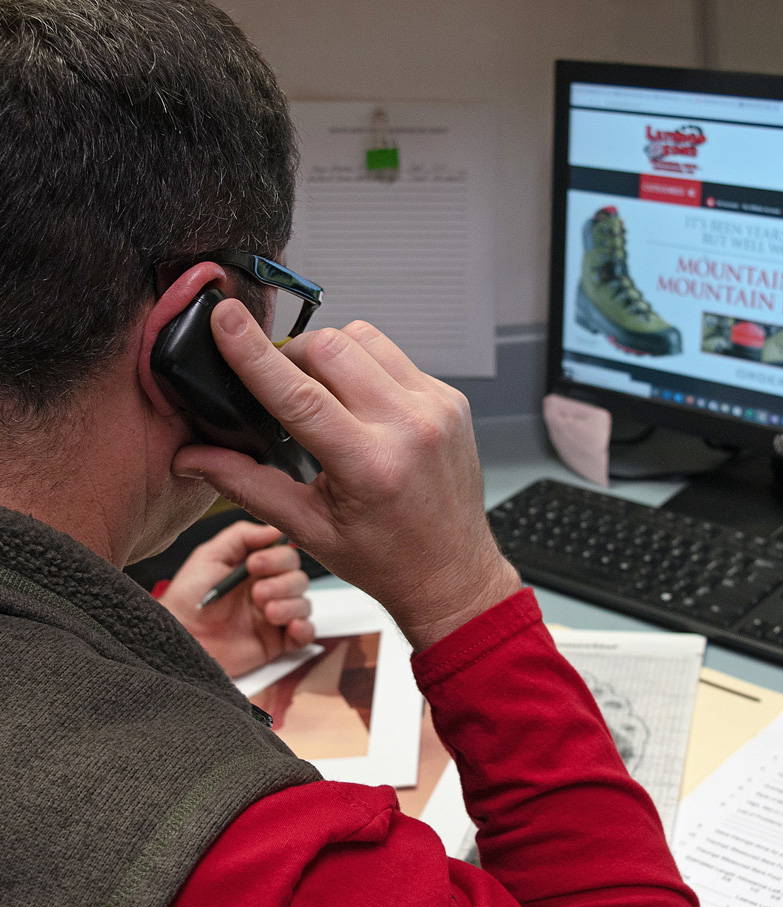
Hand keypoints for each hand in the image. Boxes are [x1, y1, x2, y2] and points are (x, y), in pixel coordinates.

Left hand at [158, 520, 314, 676]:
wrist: (181, 638)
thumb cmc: (188, 599)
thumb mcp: (209, 556)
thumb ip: (241, 536)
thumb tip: (274, 528)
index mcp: (255, 569)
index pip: (286, 555)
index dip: (277, 558)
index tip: (254, 565)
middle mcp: (268, 590)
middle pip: (299, 578)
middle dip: (282, 584)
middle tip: (257, 593)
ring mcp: (274, 616)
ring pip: (304, 603)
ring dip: (290, 605)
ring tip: (266, 613)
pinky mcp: (277, 642)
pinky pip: (306, 633)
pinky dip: (304, 629)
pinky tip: (290, 627)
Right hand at [172, 302, 519, 650]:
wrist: (452, 572)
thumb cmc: (387, 559)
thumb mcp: (309, 530)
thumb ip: (245, 485)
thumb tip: (191, 457)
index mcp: (371, 466)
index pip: (300, 394)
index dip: (255, 353)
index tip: (226, 318)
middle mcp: (411, 428)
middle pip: (332, 348)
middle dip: (294, 356)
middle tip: (283, 390)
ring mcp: (437, 409)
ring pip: (365, 338)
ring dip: (332, 356)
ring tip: (326, 398)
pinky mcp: (451, 400)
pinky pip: (395, 356)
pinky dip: (367, 369)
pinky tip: (362, 407)